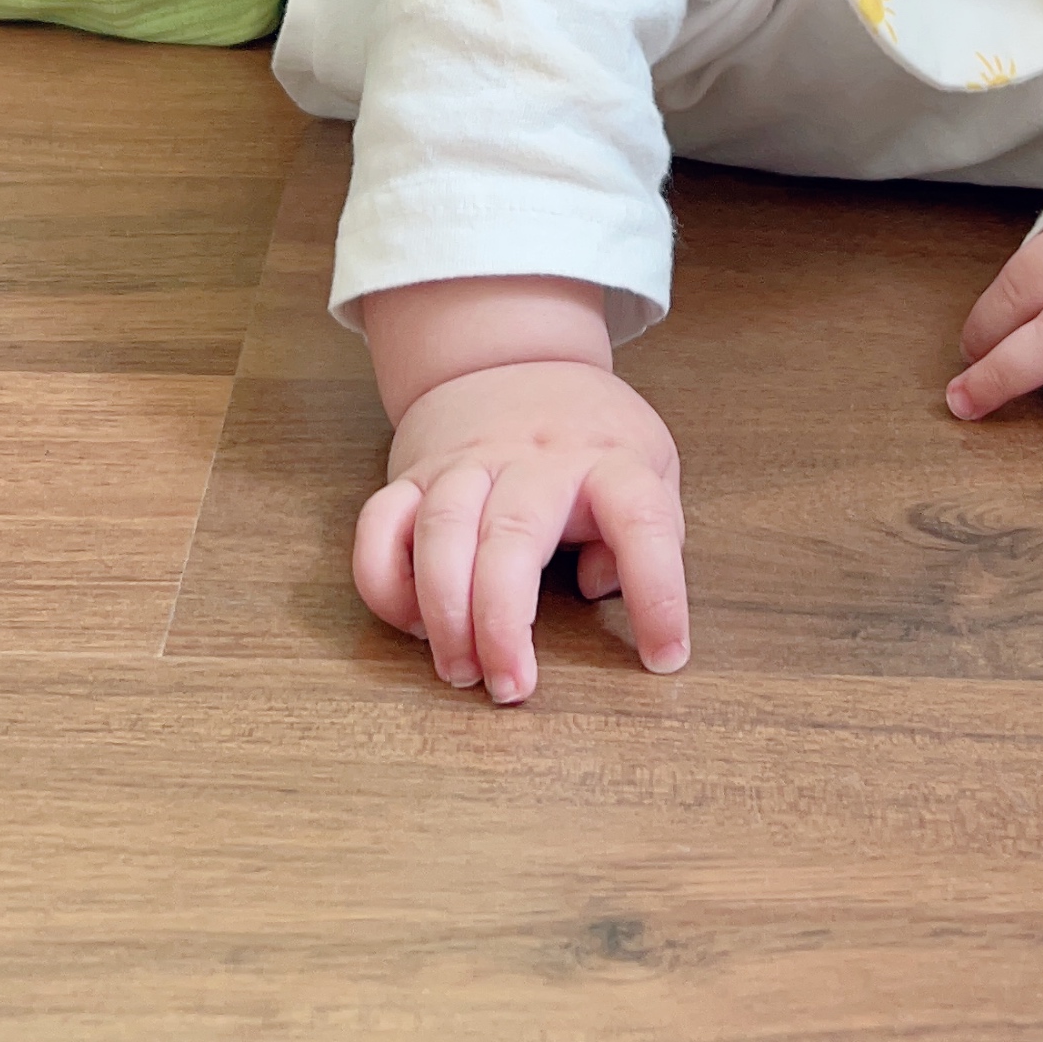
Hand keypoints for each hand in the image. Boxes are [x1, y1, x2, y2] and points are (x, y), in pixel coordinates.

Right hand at [352, 357, 688, 703]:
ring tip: (459, 670)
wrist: (510, 353)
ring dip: (442, 610)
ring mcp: (466, 463)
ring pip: (440, 530)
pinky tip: (410, 621)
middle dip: (503, 623)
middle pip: (512, 536)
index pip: (642, 521)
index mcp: (607, 460)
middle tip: (511, 688)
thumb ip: (653, 529)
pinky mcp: (413, 474)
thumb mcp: (650, 463)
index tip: (663, 656)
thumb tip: (600, 588)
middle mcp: (532, 460)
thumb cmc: (587, 432)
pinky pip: (379, 526)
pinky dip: (383, 581)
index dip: (658, 593)